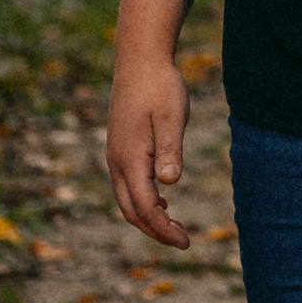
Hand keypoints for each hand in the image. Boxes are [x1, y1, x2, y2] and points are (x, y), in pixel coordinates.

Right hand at [108, 52, 191, 247]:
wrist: (140, 60)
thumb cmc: (160, 86)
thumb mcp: (171, 117)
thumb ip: (171, 149)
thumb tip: (170, 183)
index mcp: (130, 158)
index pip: (145, 206)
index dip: (163, 229)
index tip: (186, 242)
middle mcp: (117, 161)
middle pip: (131, 210)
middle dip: (155, 230)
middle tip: (183, 241)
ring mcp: (116, 155)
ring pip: (127, 199)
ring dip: (148, 217)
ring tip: (174, 227)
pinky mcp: (120, 148)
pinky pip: (127, 185)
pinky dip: (143, 200)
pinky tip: (162, 198)